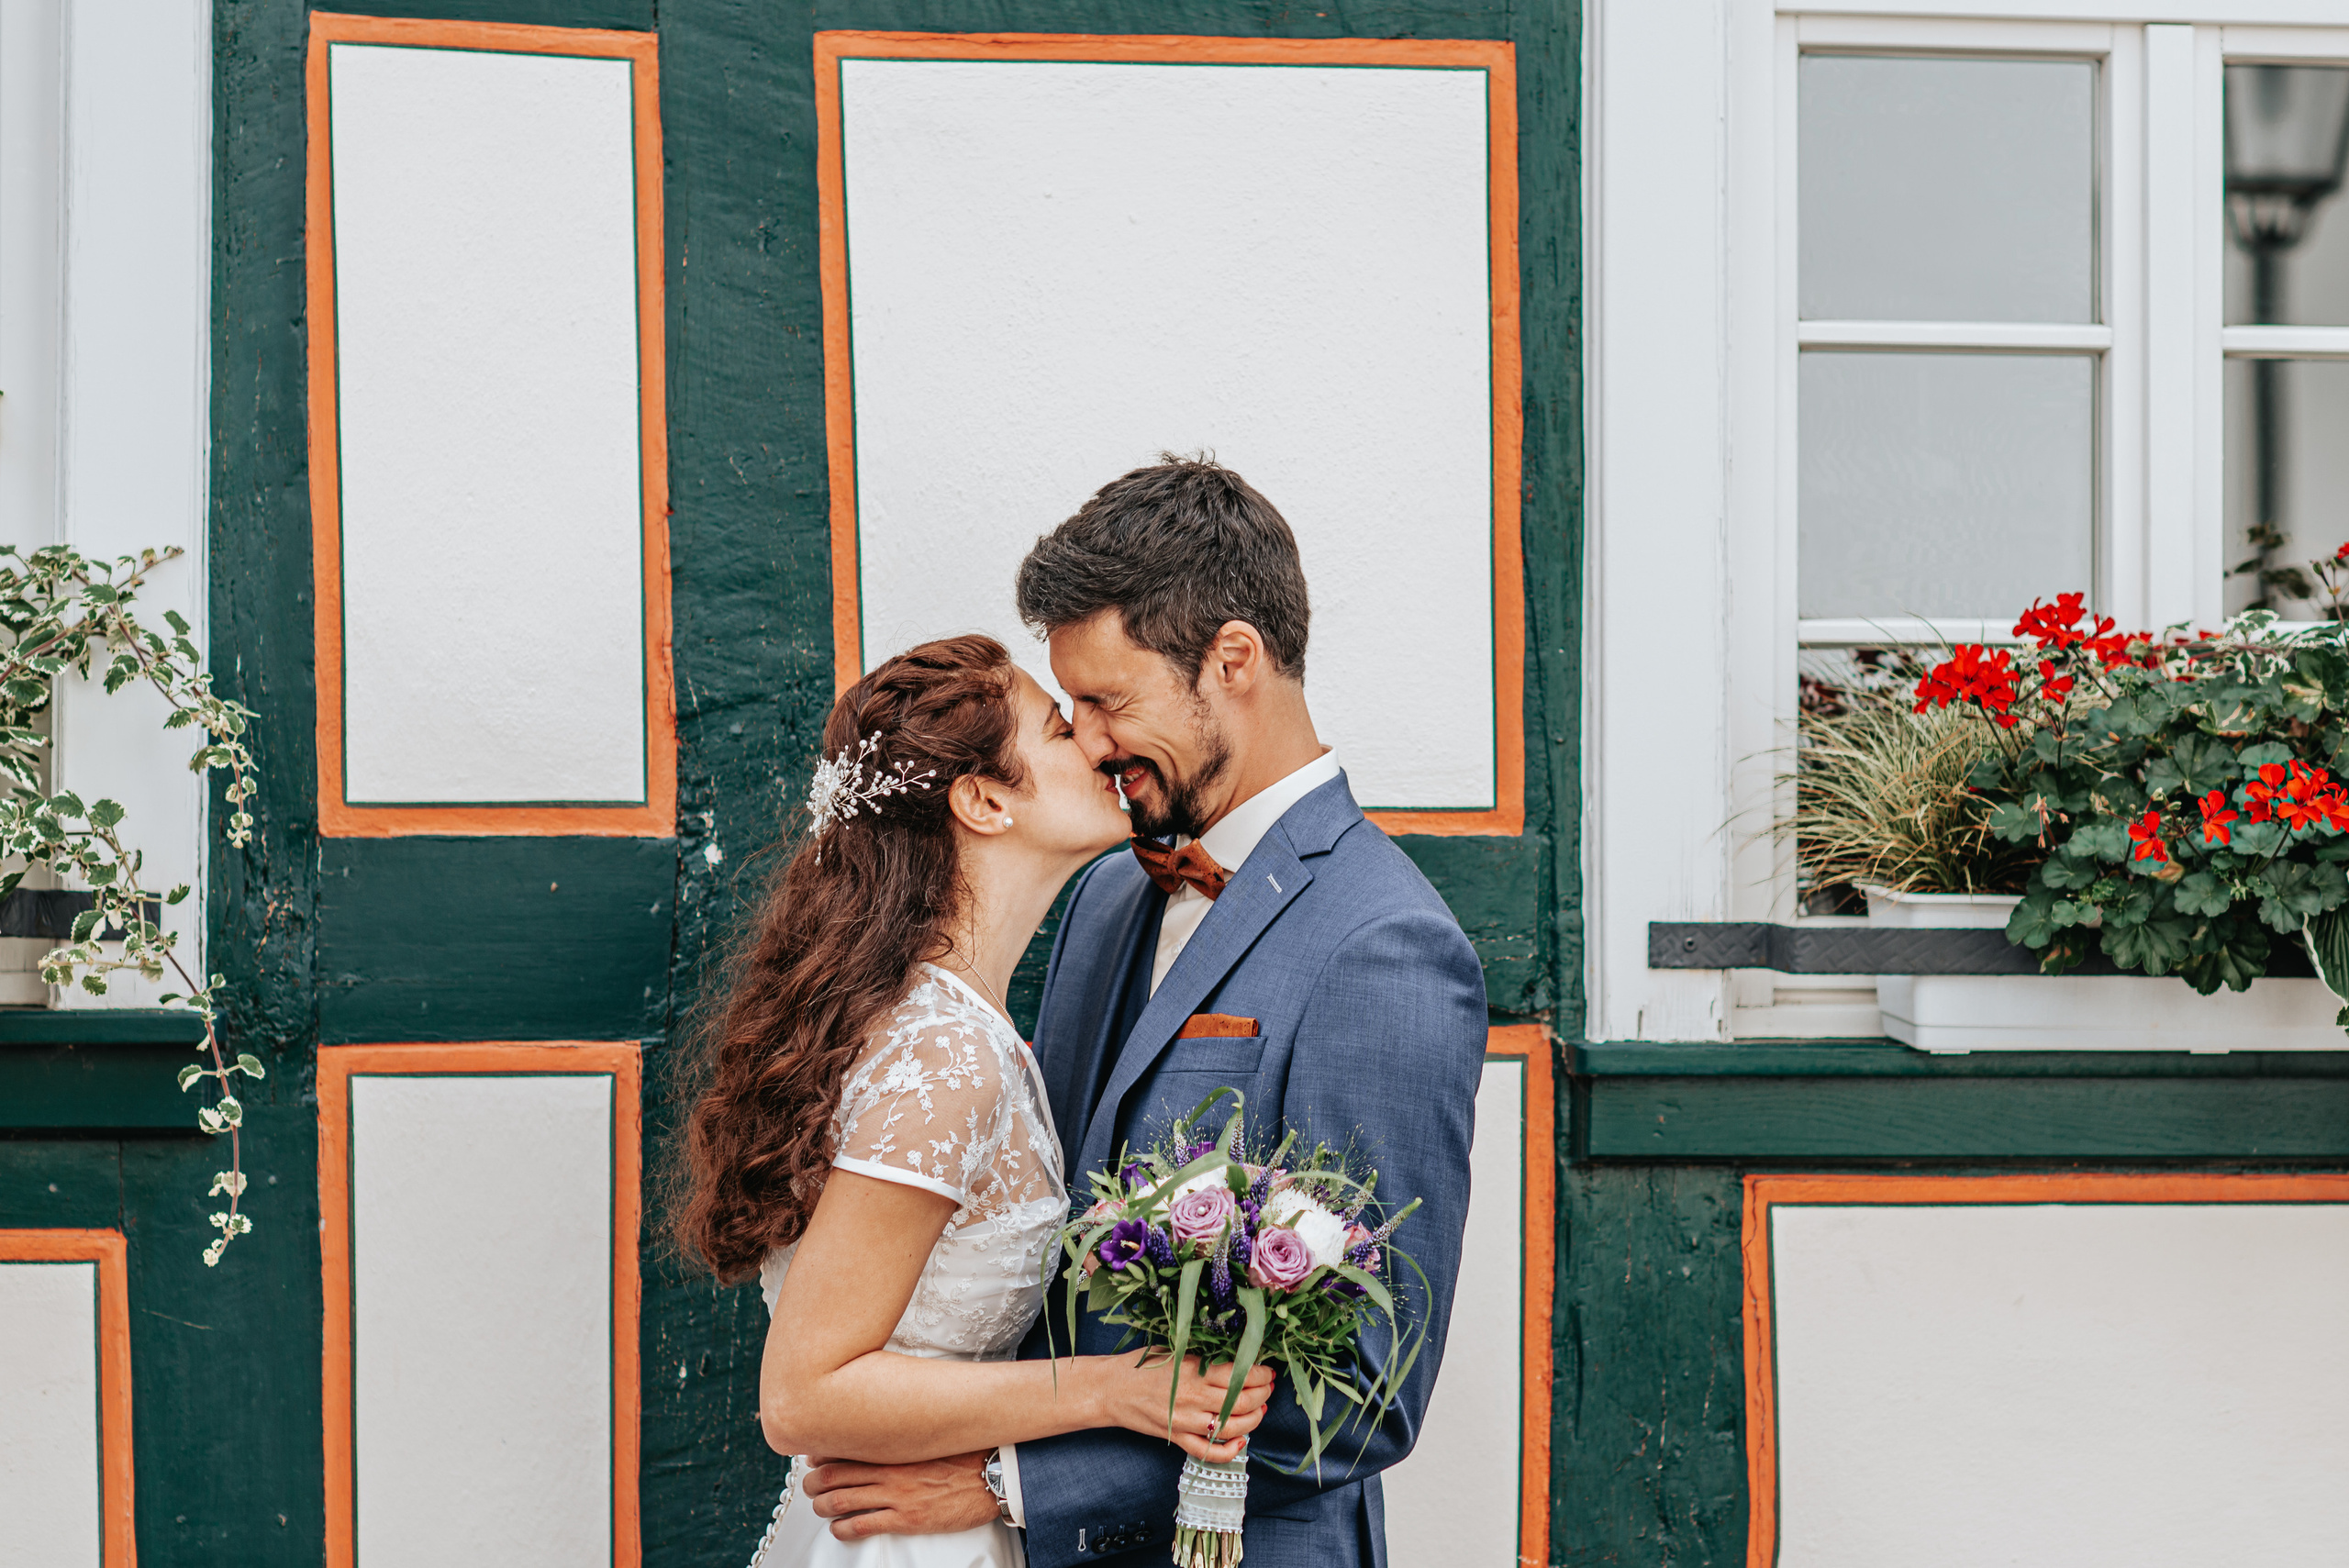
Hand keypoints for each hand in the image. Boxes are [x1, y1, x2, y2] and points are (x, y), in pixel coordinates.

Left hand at [799, 1452, 999, 1539]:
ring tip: (819, 1507)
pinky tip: (838, 1529)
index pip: (846, 1445)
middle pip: (834, 1473)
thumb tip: (887, 1428)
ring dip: (822, 1505)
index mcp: (895, 1443)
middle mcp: (889, 1467)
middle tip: (809, 1485)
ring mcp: (896, 1494)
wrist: (992, 1475)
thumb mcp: (932, 1434)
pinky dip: (843, 1528)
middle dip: (814, 1481)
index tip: (813, 1456)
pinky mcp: (906, 1518)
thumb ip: (906, 1432)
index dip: (822, 1452)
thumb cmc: (966, 1453)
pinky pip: (862, 1524)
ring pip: (841, 1499)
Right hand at [1098, 1352, 1275, 1461]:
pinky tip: (1241, 1441)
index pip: (1240, 1374)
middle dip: (1263, 1394)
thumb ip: (1203, 1355)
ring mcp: (1186, 1422)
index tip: (1267, 1369)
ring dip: (1254, 1419)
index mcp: (1193, 1370)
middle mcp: (1193, 1398)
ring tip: (1260, 1409)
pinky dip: (1231, 1450)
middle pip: (1242, 1401)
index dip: (1261, 1373)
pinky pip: (1210, 1452)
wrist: (1110, 1389)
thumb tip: (1237, 1354)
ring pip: (1233, 1427)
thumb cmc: (1141, 1365)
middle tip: (1268, 1387)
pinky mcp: (1178, 1438)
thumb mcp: (1174, 1349)